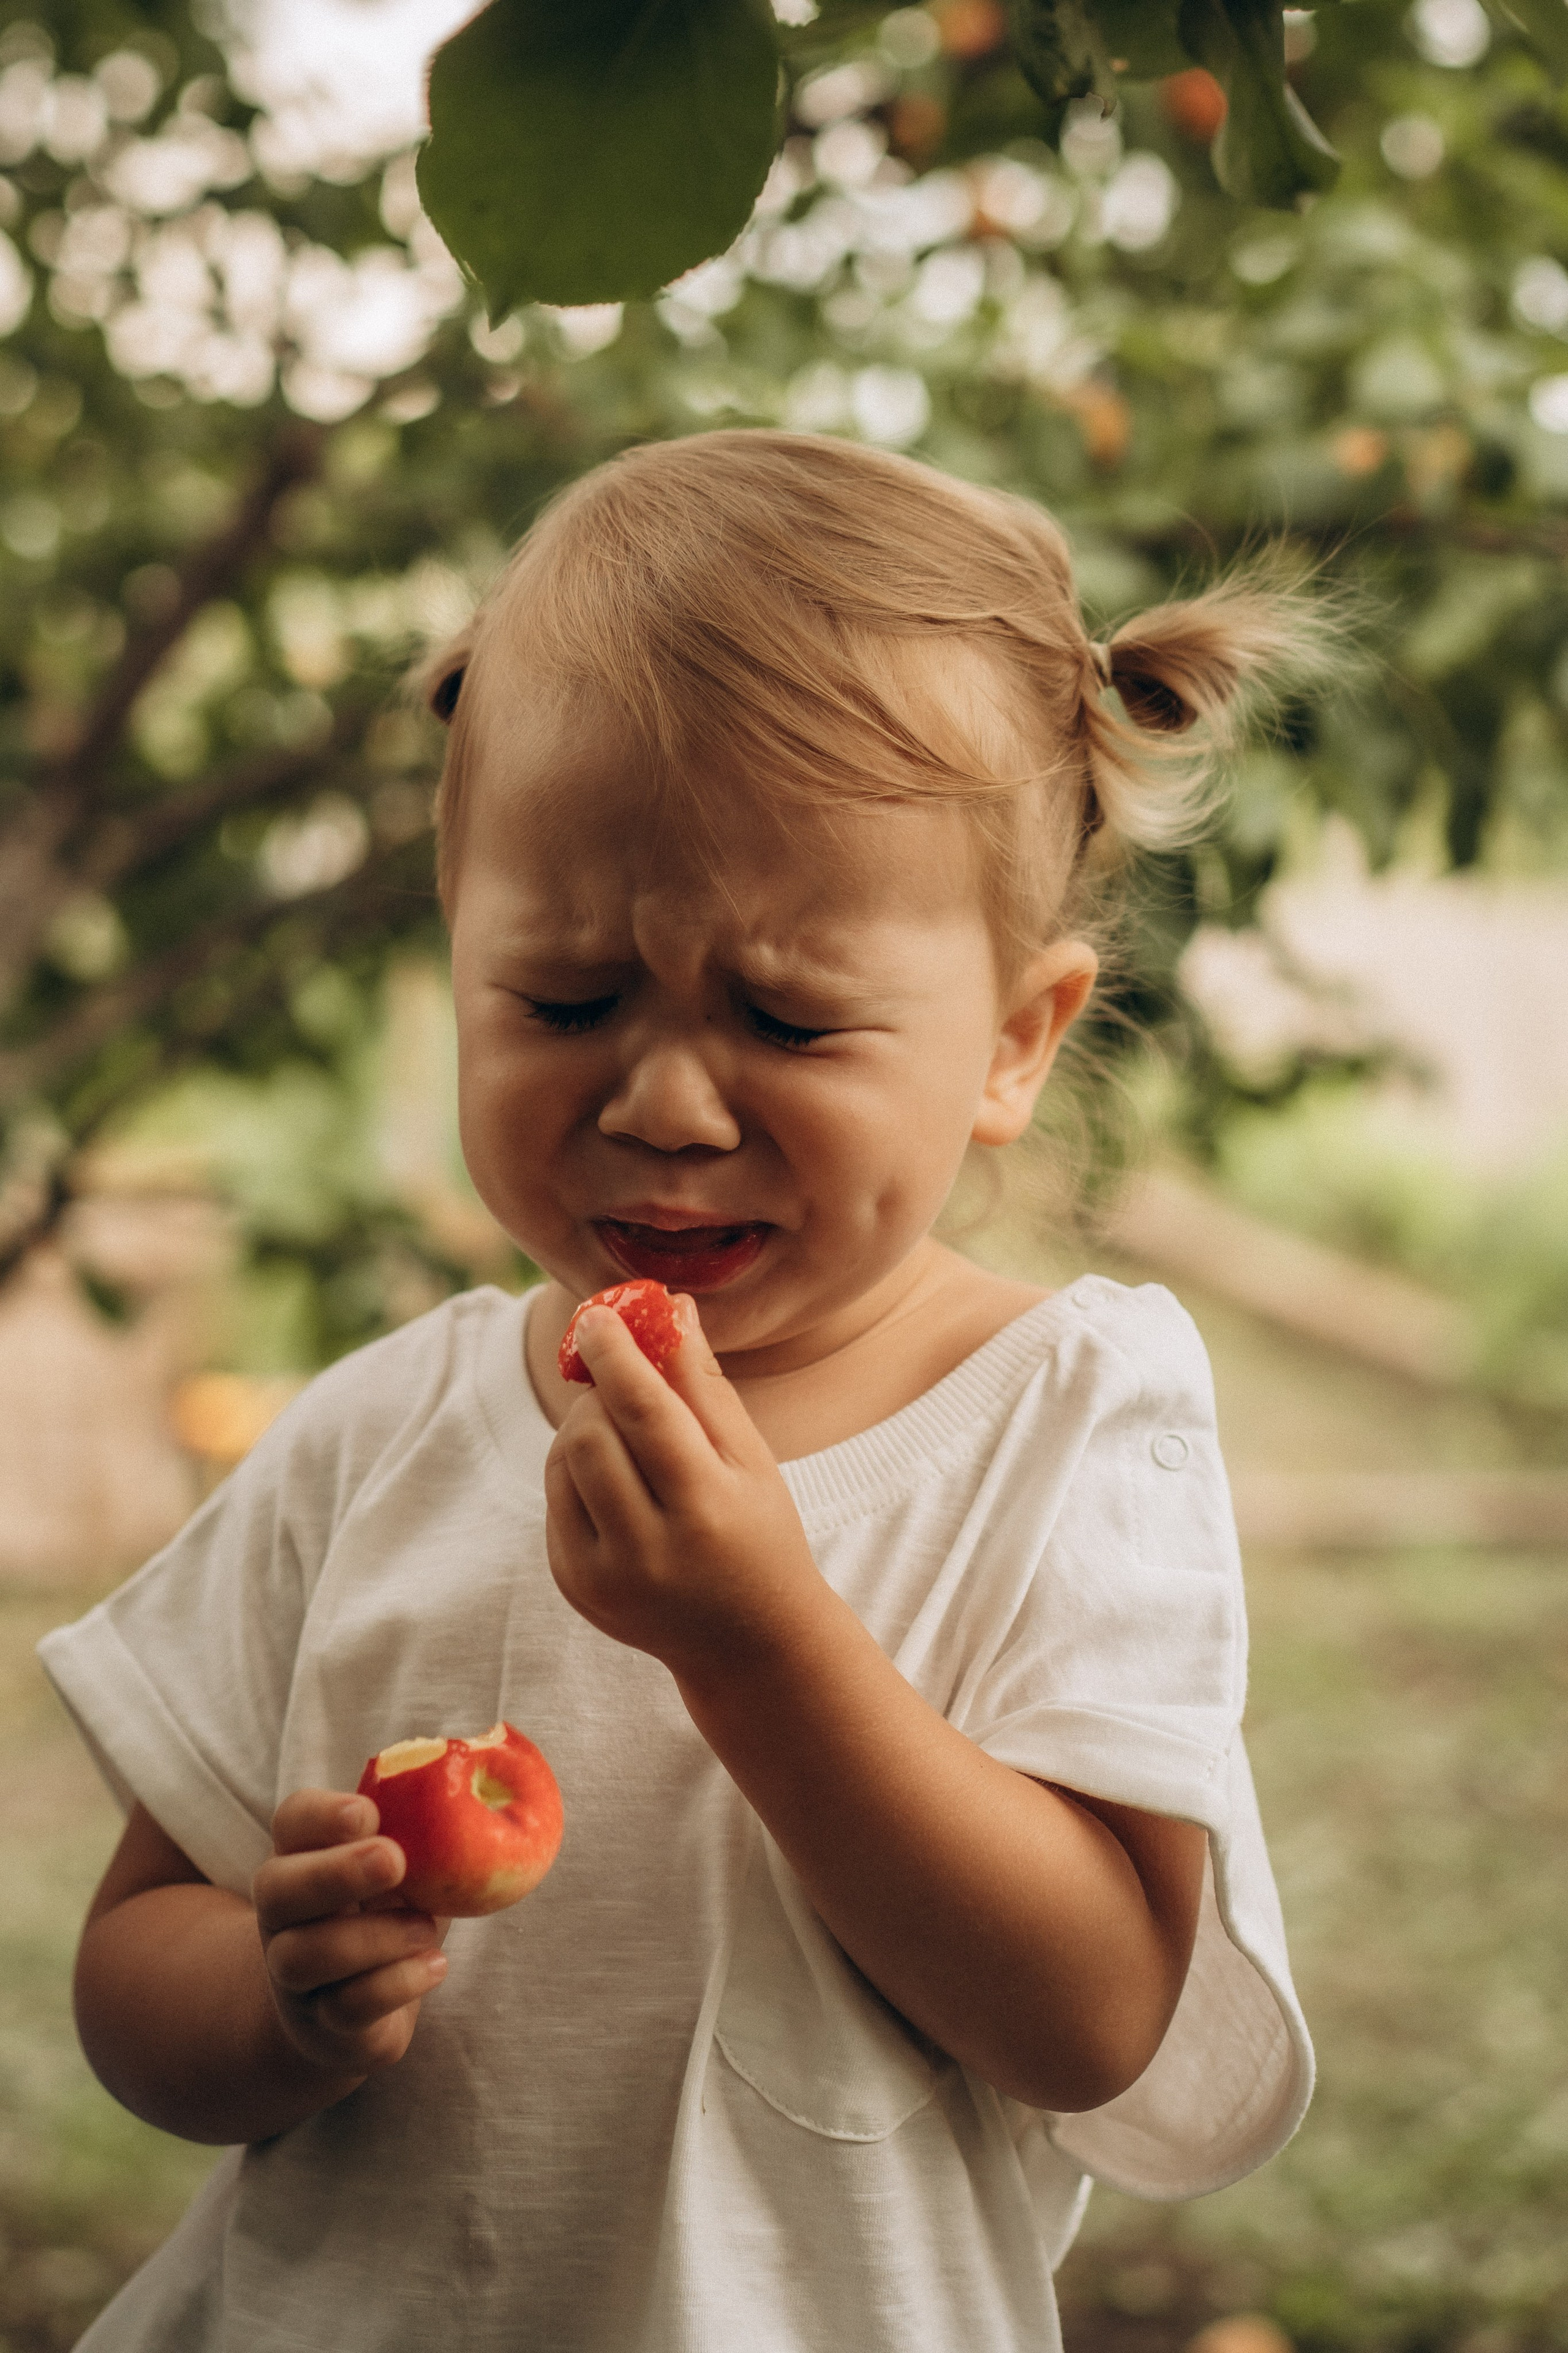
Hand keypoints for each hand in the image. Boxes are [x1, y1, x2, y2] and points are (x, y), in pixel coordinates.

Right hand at [252, 1789, 450, 2081]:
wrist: (352, 2014)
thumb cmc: (388, 1915)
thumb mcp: (404, 1869)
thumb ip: (420, 1832)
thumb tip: (485, 1773)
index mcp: (303, 1858)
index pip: (291, 1821)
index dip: (321, 1814)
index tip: (368, 1812)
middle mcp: (284, 1915)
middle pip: (276, 1888)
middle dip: (334, 1872)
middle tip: (393, 1860)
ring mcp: (293, 1975)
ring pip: (305, 1955)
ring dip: (375, 1937)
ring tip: (426, 1927)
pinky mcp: (324, 2025)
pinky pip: (346, 2007)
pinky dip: (397, 1983)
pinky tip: (435, 1965)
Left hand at [543, 1295, 824, 1677]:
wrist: (747, 1641)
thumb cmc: (757, 1530)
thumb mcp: (750, 1457)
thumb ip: (705, 1384)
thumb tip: (670, 1307)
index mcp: (706, 1508)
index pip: (643, 1412)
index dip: (615, 1355)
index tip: (597, 1315)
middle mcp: (650, 1549)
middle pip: (590, 1436)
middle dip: (599, 1393)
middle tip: (621, 1379)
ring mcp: (605, 1575)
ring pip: (564, 1463)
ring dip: (584, 1427)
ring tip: (623, 1431)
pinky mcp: (575, 1584)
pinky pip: (555, 1499)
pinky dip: (576, 1471)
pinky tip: (615, 1480)